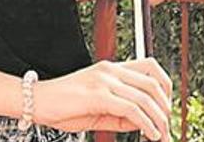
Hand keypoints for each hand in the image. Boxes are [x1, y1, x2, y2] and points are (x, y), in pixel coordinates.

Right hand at [34, 58, 172, 140]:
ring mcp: (104, 81)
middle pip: (153, 82)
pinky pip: (131, 109)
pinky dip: (146, 123)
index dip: (165, 88)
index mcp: (112, 69)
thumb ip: (121, 115)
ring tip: (162, 135)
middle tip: (168, 127)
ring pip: (145, 96)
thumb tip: (144, 123)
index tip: (166, 109)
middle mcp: (111, 70)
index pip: (151, 68)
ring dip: (159, 119)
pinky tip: (150, 134)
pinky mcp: (97, 95)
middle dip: (166, 107)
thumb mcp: (97, 110)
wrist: (34, 102)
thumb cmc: (62, 106)